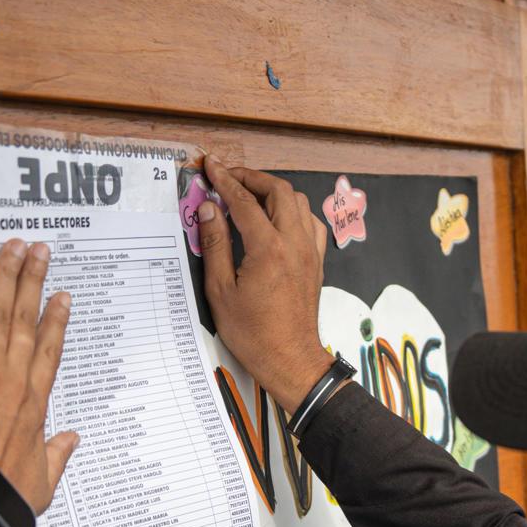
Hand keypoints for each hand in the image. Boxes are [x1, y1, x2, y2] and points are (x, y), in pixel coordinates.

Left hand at [0, 239, 76, 526]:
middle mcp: (14, 381)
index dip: (57, 319)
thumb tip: (70, 439)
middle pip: (27, 320)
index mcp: (35, 405)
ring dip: (6, 276)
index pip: (50, 350)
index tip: (62, 295)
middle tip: (39, 250)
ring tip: (13, 248)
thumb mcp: (42, 482)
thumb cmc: (3, 499)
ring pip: (0, 313)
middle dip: (33, 280)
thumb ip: (57, 455)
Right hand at [196, 157, 331, 411]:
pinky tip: (275, 218)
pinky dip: (292, 210)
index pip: (244, 201)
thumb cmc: (253, 333)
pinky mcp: (317, 263)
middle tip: (228, 177)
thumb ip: (215, 244)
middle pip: (279, 191)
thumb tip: (210, 208)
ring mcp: (311, 252)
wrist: (290, 360)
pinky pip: (310, 222)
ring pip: (298, 203)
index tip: (210, 166)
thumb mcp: (220, 290)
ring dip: (273, 191)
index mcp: (268, 249)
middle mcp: (295, 244)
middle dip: (252, 177)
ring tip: (248, 194)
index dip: (224, 180)